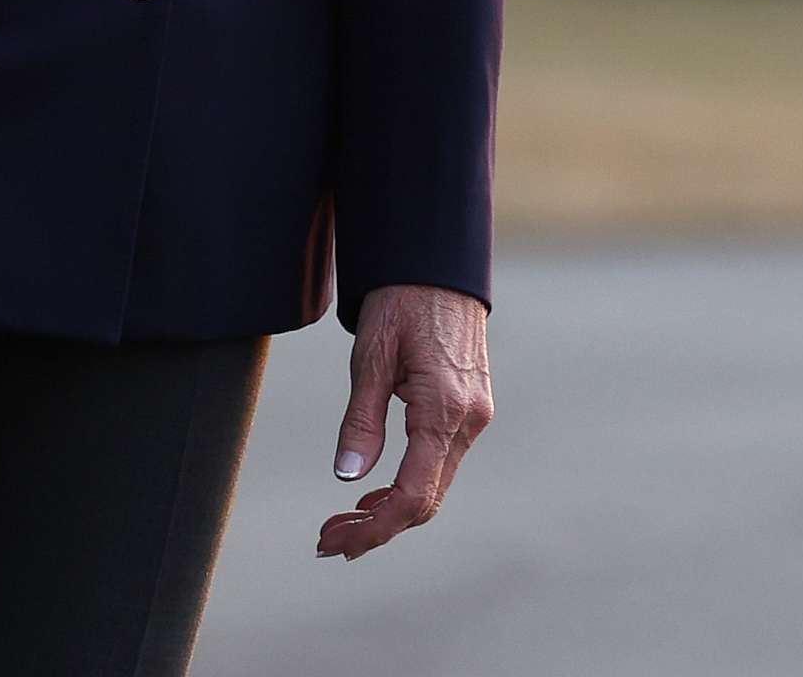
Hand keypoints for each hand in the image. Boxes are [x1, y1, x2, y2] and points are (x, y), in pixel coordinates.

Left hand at [316, 283, 492, 561]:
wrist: (439, 260)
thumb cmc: (402, 298)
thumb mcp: (371, 354)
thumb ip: (362, 419)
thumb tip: (346, 478)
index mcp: (445, 409)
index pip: (413, 496)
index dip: (373, 528)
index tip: (334, 541)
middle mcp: (469, 421)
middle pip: (426, 501)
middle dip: (376, 527)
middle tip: (327, 540)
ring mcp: (475, 416)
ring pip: (434, 485)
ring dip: (390, 510)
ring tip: (342, 521)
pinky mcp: (471, 408)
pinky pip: (440, 461)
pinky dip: (408, 484)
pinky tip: (374, 490)